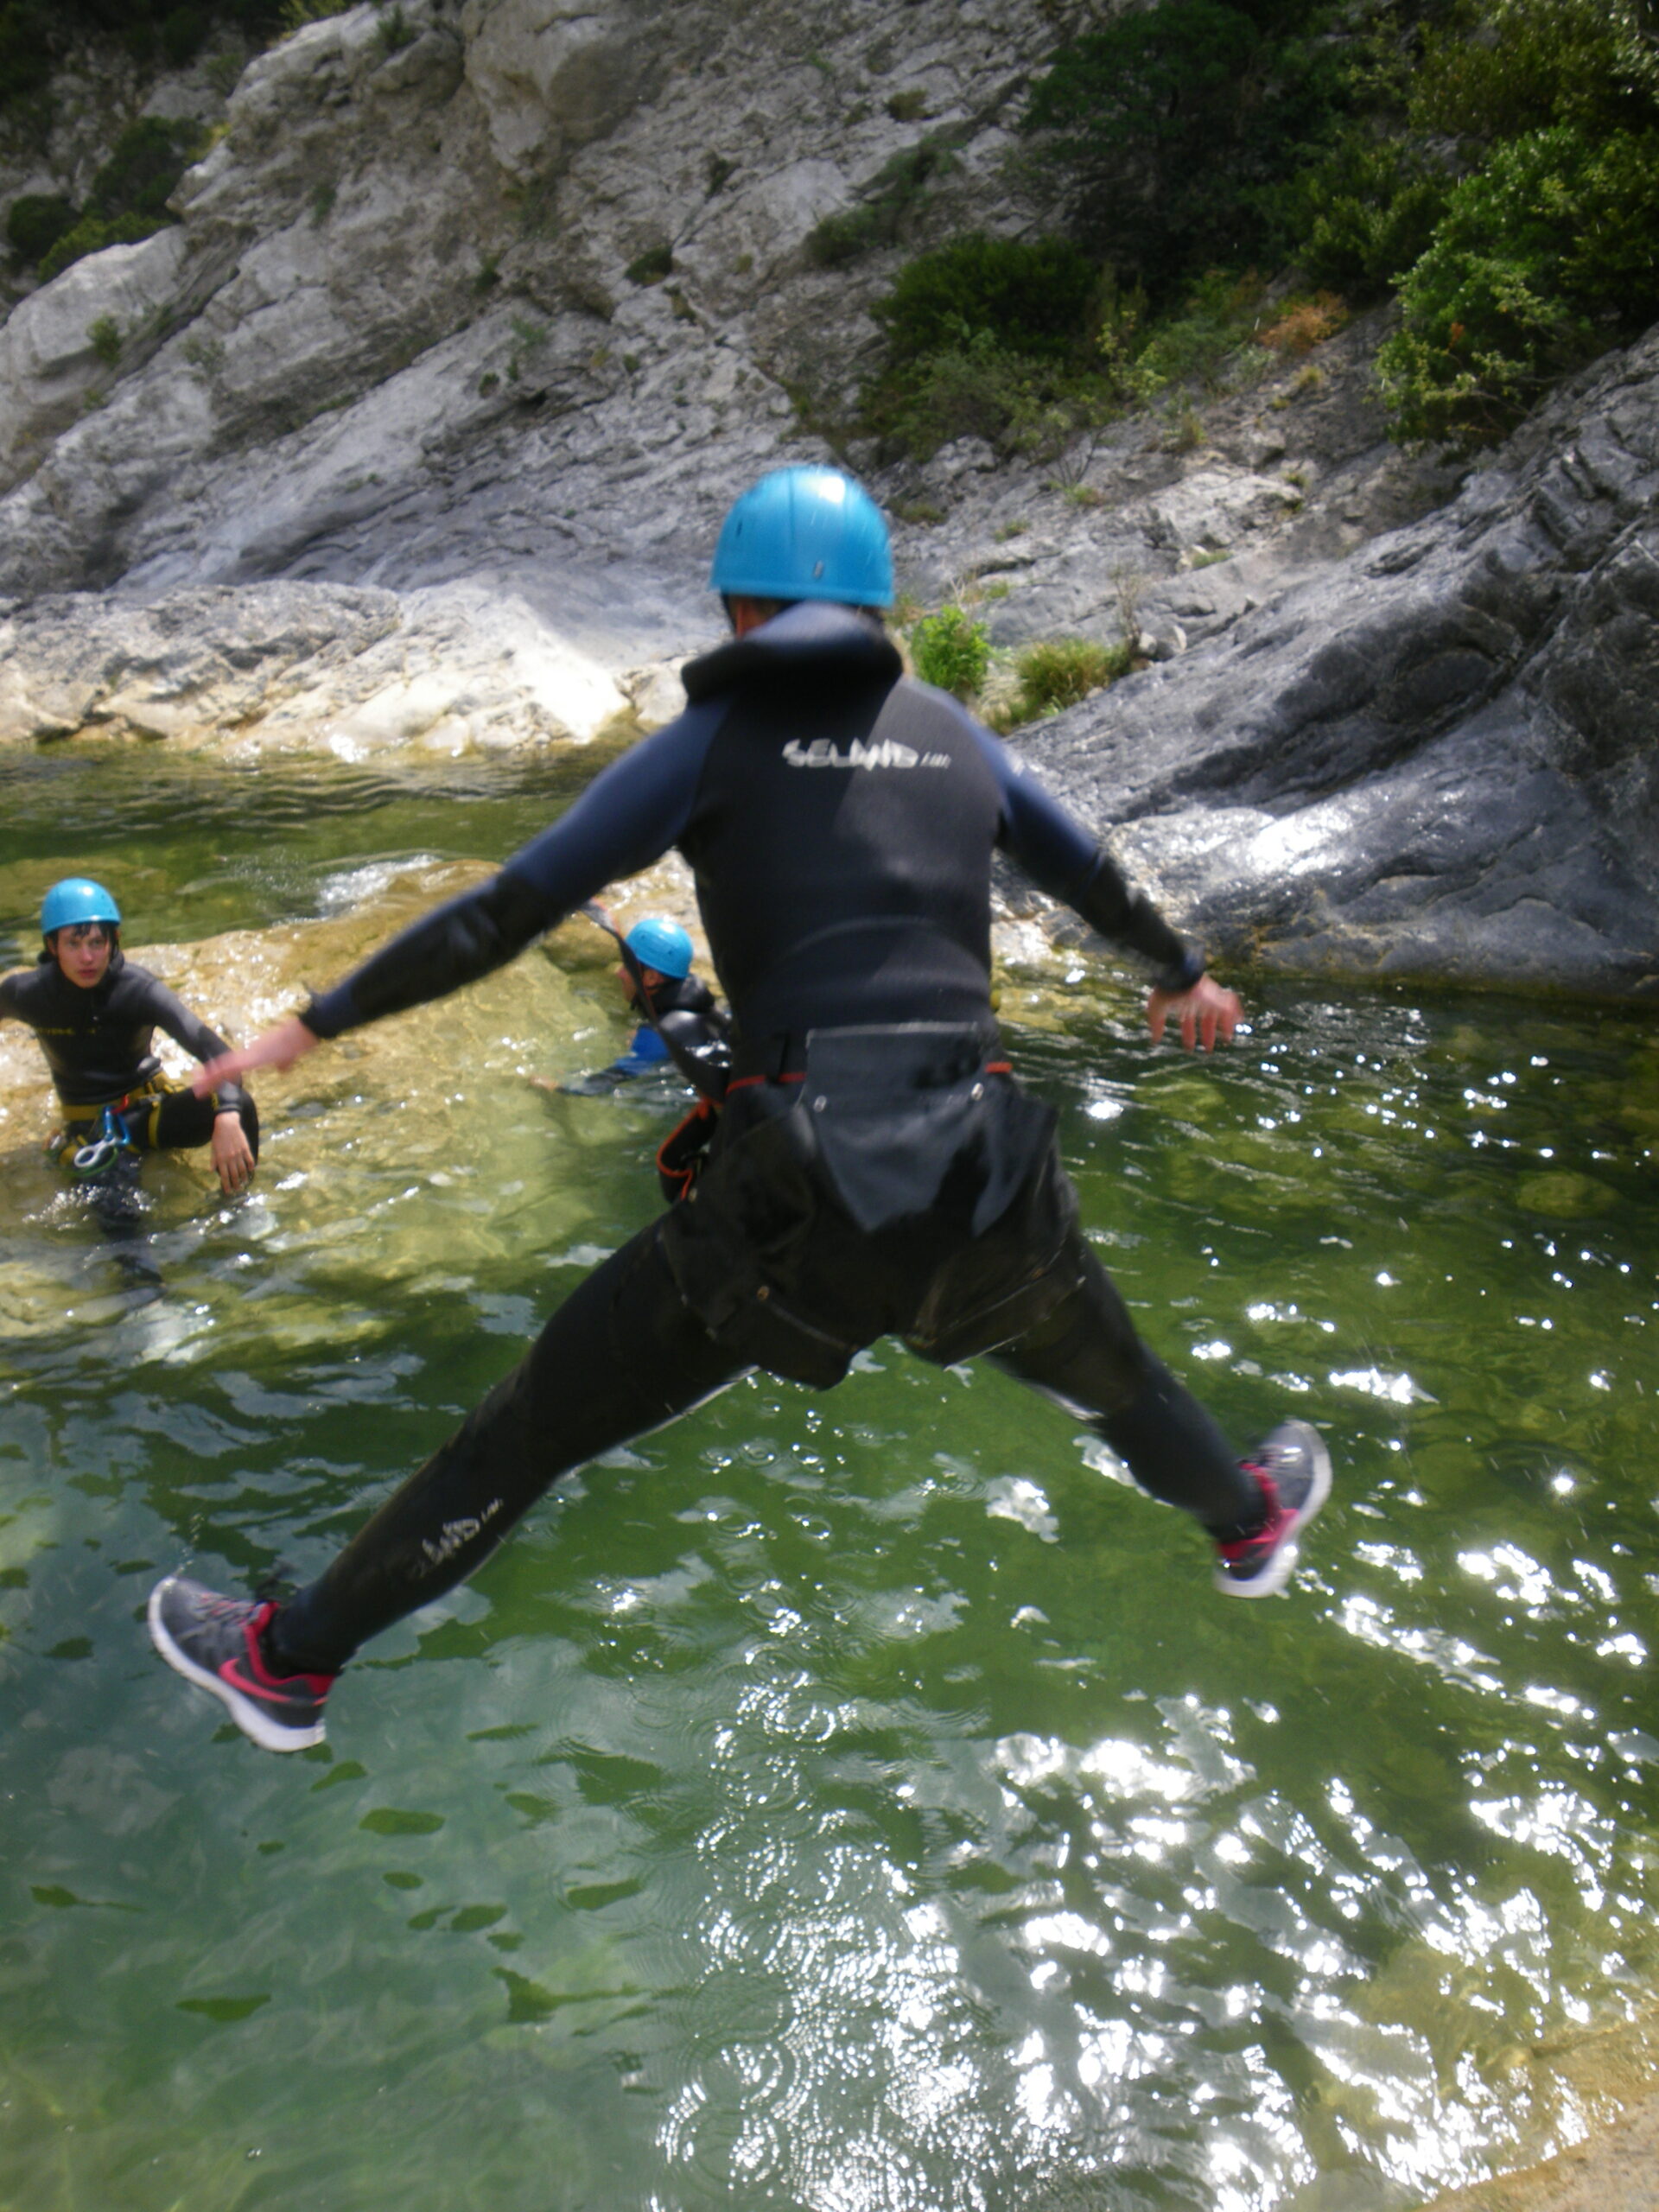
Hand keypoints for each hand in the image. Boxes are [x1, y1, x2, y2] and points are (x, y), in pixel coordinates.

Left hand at [192, 1016, 319, 1096]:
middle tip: (196, 1088)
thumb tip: (282, 1070)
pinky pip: (235, 1066)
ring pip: (225, 1067)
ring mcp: (250, 1054)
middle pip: (224, 1067)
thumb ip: (283, 1064)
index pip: (232, 1066)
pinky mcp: (254, 1056)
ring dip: (211, 1077)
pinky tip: (213, 1077)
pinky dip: (223, 1072)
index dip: (219, 1074)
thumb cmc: (297, 1043)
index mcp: (255, 1055)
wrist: (302, 1032)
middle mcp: (248, 1054)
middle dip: (209, 1077)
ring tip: (198, 1088)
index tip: (207, 1081)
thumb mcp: (288, 1058)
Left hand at [210, 1112, 255, 1195]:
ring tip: (244, 1183)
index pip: (224, 1176)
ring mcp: (239, 1154)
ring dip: (244, 1177)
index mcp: (221, 1159)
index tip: (228, 1192)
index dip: (226, 1185)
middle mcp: (230, 1159)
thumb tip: (212, 1170)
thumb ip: (213, 1160)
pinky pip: (249, 1160)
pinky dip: (251, 1166)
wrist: (227, 1124)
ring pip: (242, 1169)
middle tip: (237, 1190)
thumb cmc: (218, 1137)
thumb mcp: (213, 1149)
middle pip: (234, 1175)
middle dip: (236, 1184)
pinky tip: (251, 1170)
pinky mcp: (245, 1149)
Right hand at [1147, 974, 1241, 1050]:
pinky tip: (1239, 1021)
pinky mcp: (1218, 997)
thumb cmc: (1167, 992)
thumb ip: (1156, 1025)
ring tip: (1228, 1040)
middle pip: (1205, 1021)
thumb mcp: (1157, 1011)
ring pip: (1219, 1014)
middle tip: (1209, 1049)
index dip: (1188, 1034)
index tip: (1190, 1048)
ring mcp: (1209, 999)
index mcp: (1183, 1005)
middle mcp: (1197, 1002)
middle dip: (1207, 1035)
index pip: (1187, 1021)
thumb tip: (1154, 1040)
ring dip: (1223, 1027)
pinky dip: (1236, 1012)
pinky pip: (1231, 1004)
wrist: (1179, 976)